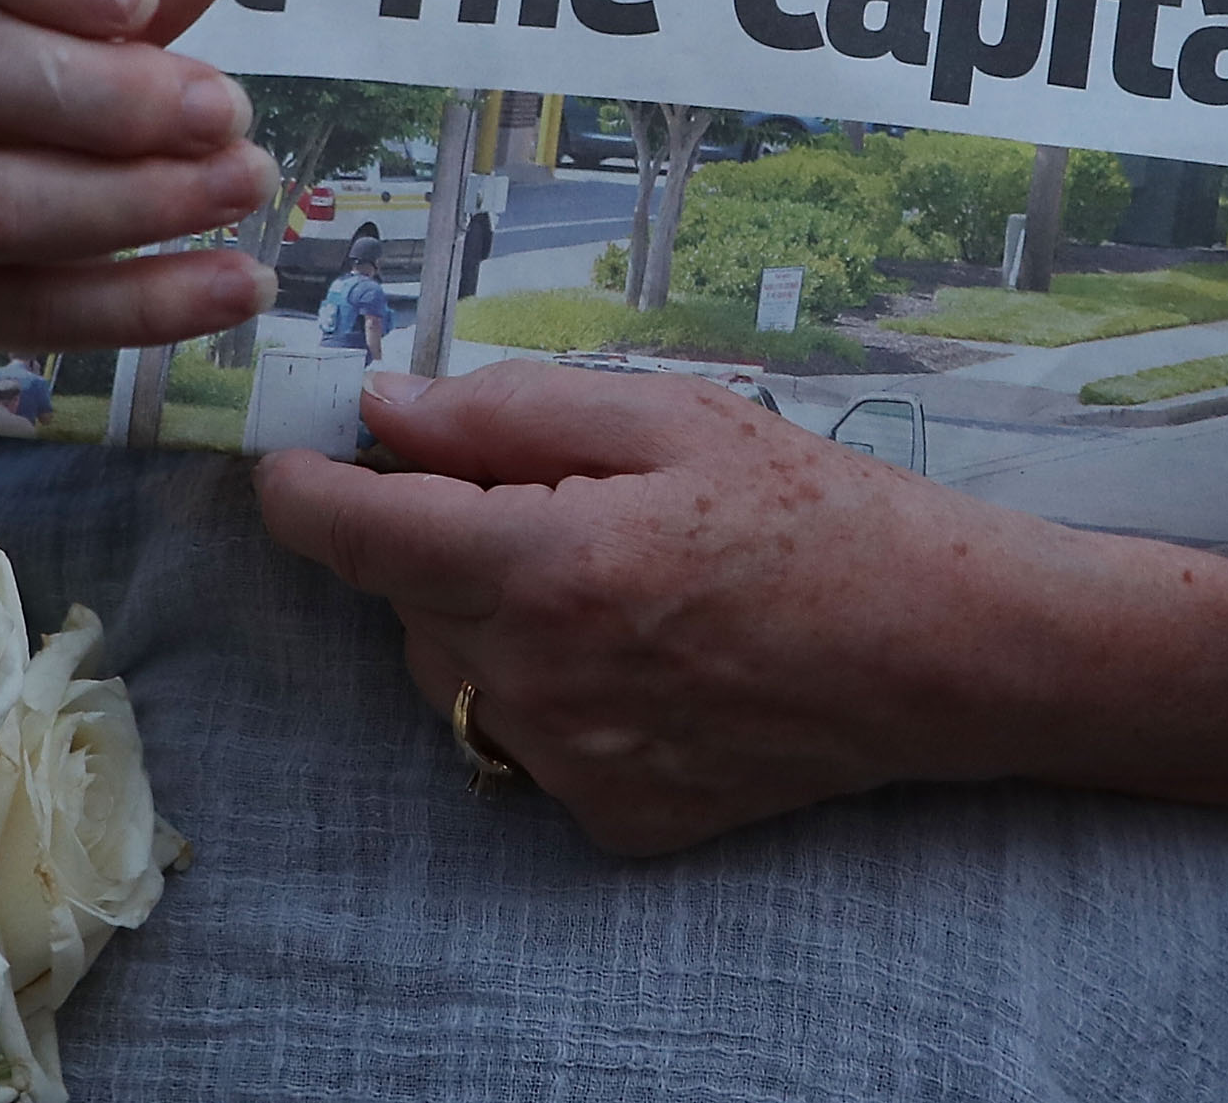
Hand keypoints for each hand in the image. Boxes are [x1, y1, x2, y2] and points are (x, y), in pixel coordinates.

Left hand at [256, 359, 1017, 852]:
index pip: (354, 535)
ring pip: (452, 674)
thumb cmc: (815, 512)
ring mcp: (572, 765)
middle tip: (545, 497)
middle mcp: (541, 682)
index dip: (301, 490)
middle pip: (405, 599)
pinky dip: (547, 688)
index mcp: (547, 566)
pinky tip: (642, 651)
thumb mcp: (669, 418)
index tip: (286, 461)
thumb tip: (383, 409)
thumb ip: (506, 415)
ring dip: (485, 616)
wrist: (941, 651)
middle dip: (436, 538)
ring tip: (609, 575)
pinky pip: (520, 738)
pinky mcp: (610, 818)